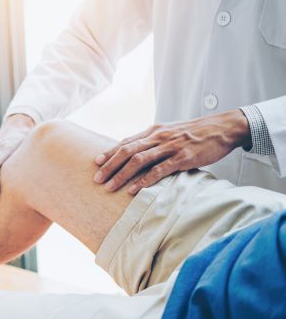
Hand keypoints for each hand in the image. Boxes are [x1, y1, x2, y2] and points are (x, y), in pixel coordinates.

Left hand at [93, 109, 251, 194]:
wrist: (222, 128)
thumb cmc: (195, 133)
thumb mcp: (170, 133)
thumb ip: (154, 141)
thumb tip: (137, 152)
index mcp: (154, 131)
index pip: (126, 142)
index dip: (110, 152)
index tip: (96, 162)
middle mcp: (158, 137)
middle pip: (127, 151)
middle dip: (110, 166)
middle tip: (97, 179)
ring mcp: (170, 147)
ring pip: (139, 161)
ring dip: (122, 175)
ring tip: (110, 187)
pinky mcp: (182, 157)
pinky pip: (158, 170)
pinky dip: (144, 181)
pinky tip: (133, 190)